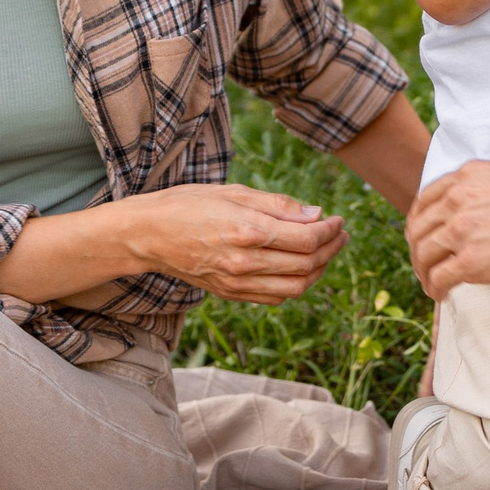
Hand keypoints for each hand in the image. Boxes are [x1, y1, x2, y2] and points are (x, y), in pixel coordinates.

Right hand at [119, 184, 344, 303]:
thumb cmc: (189, 204)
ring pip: (296, 287)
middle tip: (341, 234)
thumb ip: (278, 204)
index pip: (308, 239)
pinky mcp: (231, 294)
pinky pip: (275, 297)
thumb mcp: (234, 191)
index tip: (338, 219)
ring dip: (320, 270)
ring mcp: (237, 283)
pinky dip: (296, 285)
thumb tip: (317, 214)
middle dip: (332, 249)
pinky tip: (301, 267)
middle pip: (307, 265)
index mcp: (247, 231)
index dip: (331, 230)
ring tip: (328, 251)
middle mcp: (244, 262)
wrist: (148, 235)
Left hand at [405, 158, 489, 299]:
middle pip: (418, 229)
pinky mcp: (472, 260)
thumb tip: (486, 200)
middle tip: (426, 265)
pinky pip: (439, 278)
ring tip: (432, 285)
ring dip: (424, 273)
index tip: (426, 236)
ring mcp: (461, 230)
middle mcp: (457, 200)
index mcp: (466, 177)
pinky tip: (442, 296)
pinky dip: (435, 289)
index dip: (421, 222)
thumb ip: (487, 185)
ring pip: (423, 255)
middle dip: (418, 250)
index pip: (426, 200)